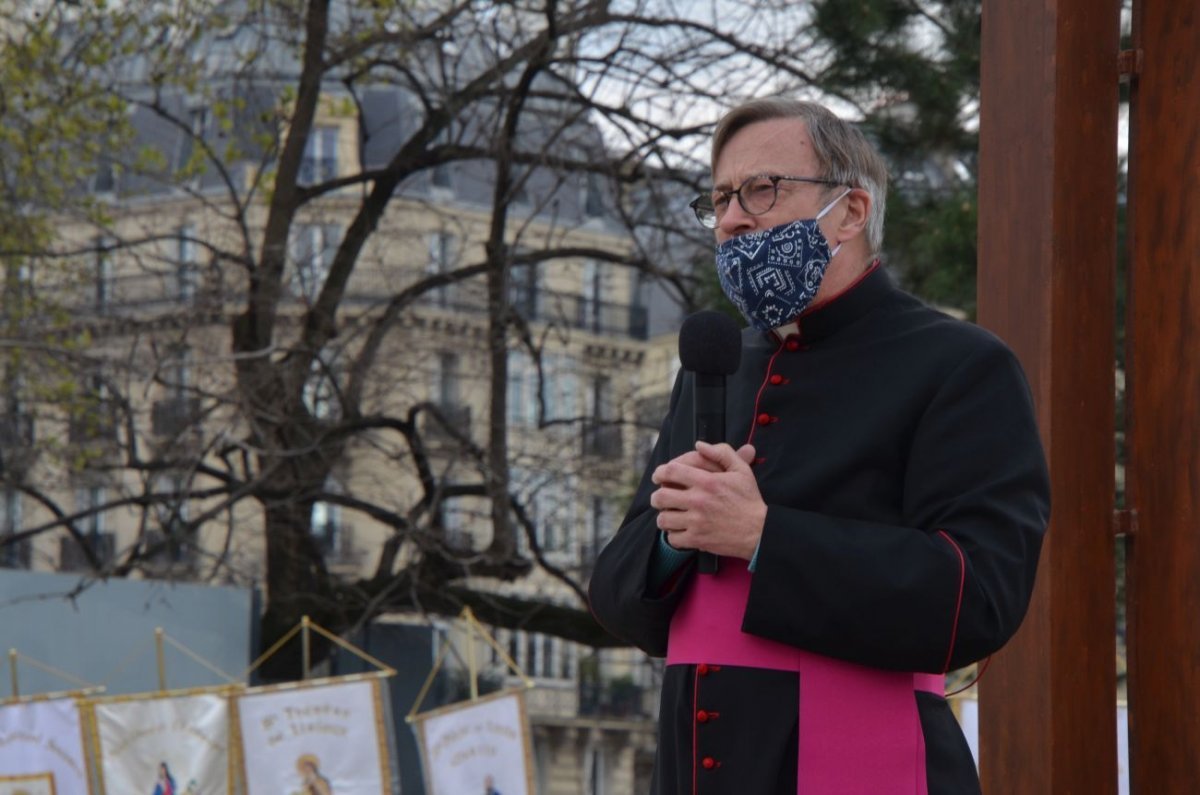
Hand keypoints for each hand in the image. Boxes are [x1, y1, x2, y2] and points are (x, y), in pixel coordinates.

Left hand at [649, 441, 765, 560]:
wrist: (759, 531)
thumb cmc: (749, 500)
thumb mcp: (741, 470)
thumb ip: (721, 453)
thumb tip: (699, 445)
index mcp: (707, 482)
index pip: (671, 471)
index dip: (659, 472)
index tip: (659, 477)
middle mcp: (699, 501)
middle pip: (661, 496)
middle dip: (657, 497)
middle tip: (661, 498)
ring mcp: (696, 522)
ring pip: (663, 519)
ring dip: (664, 516)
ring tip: (669, 515)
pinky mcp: (697, 539)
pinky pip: (673, 538)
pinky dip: (673, 535)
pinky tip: (679, 530)